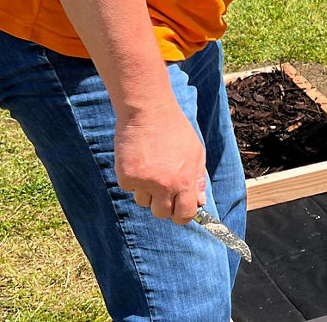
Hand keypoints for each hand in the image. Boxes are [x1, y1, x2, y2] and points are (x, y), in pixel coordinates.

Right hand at [114, 106, 206, 223]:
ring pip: (143, 202)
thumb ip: (198, 178)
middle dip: (163, 204)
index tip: (179, 210)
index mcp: (185, 180)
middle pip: (161, 213)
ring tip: (150, 166)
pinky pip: (130, 189)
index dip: (182, 215)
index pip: (185, 214)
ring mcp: (144, 182)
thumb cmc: (174, 129)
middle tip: (162, 187)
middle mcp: (164, 185)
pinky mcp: (126, 176)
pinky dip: (133, 179)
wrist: (148, 111)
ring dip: (146, 191)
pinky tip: (138, 160)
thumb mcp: (195, 152)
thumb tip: (200, 202)